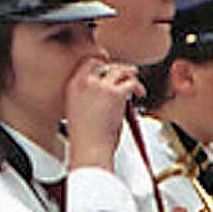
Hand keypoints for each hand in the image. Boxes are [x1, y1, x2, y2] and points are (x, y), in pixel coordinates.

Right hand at [65, 56, 143, 170]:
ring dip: (131, 76)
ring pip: (120, 71)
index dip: (101, 61)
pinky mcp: (115, 94)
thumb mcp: (77, 111)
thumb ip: (88, 97)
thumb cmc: (84, 139)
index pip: (87, 62)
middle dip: (119, 68)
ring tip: (137, 84)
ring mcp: (100, 87)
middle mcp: (85, 83)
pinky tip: (140, 94)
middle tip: (128, 72)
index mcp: (72, 86)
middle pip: (106, 65)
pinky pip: (131, 83)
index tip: (108, 64)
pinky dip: (139, 88)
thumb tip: (106, 91)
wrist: (89, 150)